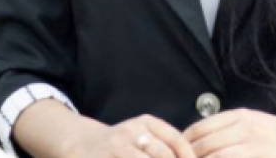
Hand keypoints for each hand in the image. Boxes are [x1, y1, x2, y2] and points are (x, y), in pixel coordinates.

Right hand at [69, 114, 198, 157]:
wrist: (83, 144)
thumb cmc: (122, 144)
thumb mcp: (143, 135)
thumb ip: (165, 146)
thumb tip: (193, 157)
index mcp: (146, 122)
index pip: (175, 139)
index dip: (188, 156)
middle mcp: (132, 130)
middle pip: (164, 155)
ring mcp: (118, 145)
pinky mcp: (107, 156)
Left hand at [182, 108, 275, 157]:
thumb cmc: (275, 135)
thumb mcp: (250, 122)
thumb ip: (224, 129)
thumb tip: (192, 140)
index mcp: (238, 117)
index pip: (199, 129)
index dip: (182, 144)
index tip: (174, 154)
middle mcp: (245, 130)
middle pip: (204, 146)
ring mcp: (254, 147)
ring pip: (217, 157)